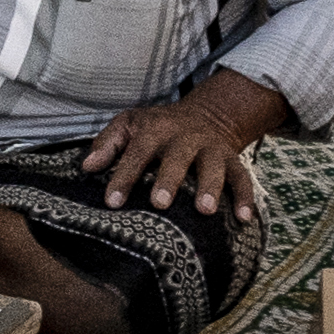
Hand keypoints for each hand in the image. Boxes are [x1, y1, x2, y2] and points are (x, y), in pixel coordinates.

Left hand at [80, 70, 284, 213]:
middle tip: (159, 203)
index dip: (124, 177)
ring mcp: (212, 149)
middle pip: (178, 157)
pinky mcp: (233, 160)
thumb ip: (108, 144)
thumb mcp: (129, 124)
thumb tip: (87, 167)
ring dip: (210, 187)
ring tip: (205, 211)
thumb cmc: (157, 128)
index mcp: (156, 130)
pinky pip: (242, 177)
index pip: (137, 153)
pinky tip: (243, 218)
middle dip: (169, 179)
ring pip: (214, 166)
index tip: (112, 203)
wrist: (204, 116)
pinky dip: (245, 197)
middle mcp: (186, 138)